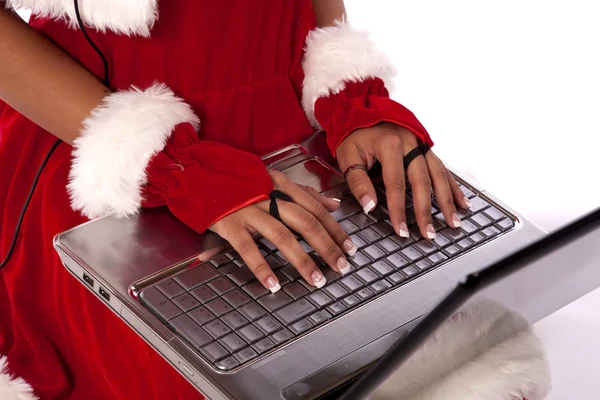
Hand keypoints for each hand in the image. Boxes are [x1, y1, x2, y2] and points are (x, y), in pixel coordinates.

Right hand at [209, 170, 355, 292]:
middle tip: (341, 267)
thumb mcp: (273, 180)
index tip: (349, 248)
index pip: (316, 209)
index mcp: (281, 184)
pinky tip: (274, 284)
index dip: (335, 229)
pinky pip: (248, 249)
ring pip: (282, 236)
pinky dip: (262, 267)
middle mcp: (268, 196)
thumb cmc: (239, 181)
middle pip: (305, 222)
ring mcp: (249, 210)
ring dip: (302, 260)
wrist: (198, 175)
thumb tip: (334, 205)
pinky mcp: (229, 224)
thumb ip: (304, 193)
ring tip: (316, 279)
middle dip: (327, 247)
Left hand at [336, 123, 469, 239]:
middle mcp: (410, 144)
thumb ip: (358, 182)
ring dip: (447, 201)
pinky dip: (453, 187)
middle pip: (422, 181)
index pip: (395, 184)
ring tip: (453, 222)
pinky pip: (442, 169)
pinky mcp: (426, 149)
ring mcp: (421, 145)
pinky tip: (462, 202)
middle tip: (429, 234)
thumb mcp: (348, 156)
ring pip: (438, 175)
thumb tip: (370, 207)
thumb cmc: (354, 136)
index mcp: (389, 145)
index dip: (399, 209)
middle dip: (426, 210)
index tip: (401, 231)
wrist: (362, 112)